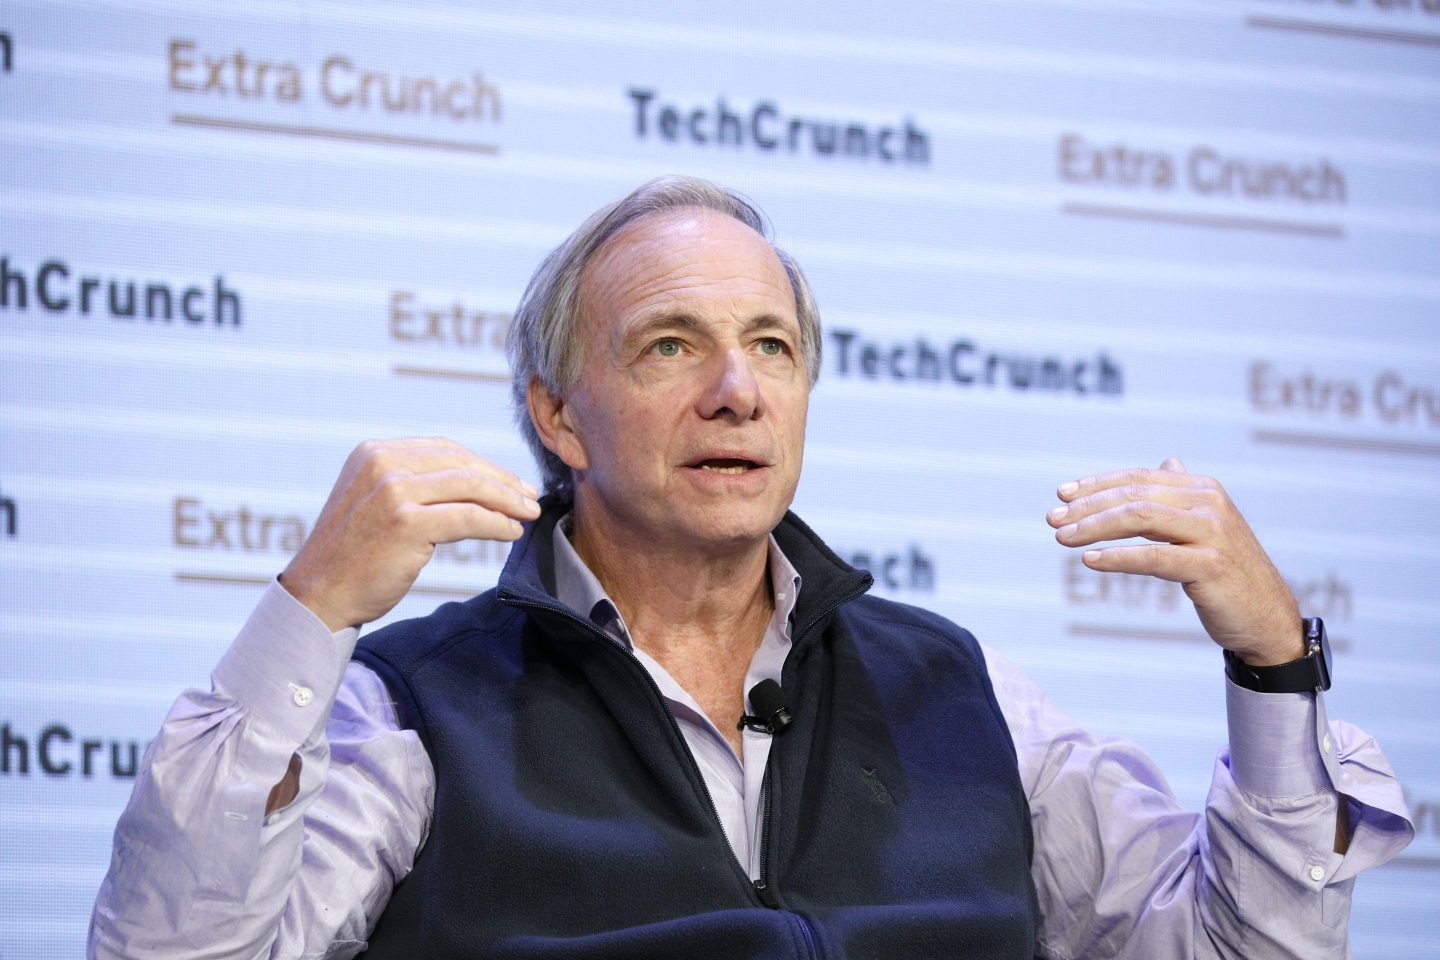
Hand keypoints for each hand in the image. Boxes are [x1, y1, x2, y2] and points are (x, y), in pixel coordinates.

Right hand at [280, 438, 540, 631]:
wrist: (318, 596)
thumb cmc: (352, 557)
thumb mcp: (374, 503)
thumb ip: (412, 485)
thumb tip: (472, 483)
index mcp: (374, 453)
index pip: (444, 449)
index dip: (484, 465)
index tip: (511, 481)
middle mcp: (382, 464)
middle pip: (461, 463)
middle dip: (503, 480)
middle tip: (530, 496)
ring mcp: (393, 491)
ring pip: (471, 487)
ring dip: (508, 500)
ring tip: (529, 513)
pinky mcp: (407, 523)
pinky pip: (469, 517)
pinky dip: (497, 523)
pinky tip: (511, 532)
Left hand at [1047, 458, 1301, 665]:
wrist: (1267, 618)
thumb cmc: (1229, 573)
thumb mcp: (1206, 527)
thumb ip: (1183, 495)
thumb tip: (1168, 462)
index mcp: (1202, 489)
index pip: (1137, 478)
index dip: (1096, 484)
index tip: (1061, 494)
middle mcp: (1209, 503)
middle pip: (1133, 495)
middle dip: (1087, 506)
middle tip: (1052, 519)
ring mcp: (1213, 533)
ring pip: (1139, 518)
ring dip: (1094, 527)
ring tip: (1062, 538)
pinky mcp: (1211, 566)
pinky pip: (1154, 557)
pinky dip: (1118, 557)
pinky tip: (1090, 560)